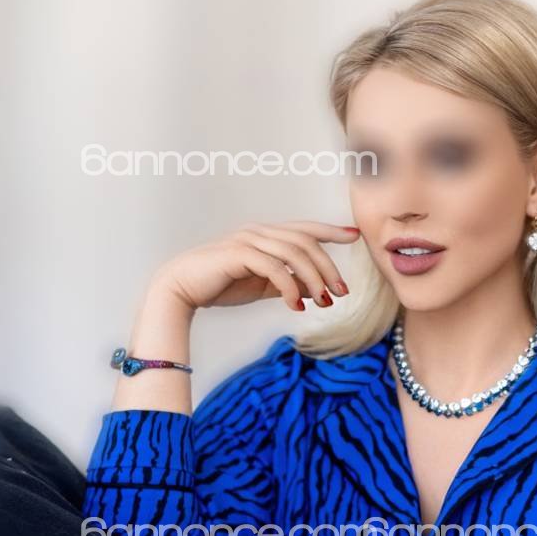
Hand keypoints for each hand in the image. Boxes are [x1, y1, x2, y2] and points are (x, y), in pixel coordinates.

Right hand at [150, 221, 361, 314]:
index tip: (354, 235)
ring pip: (293, 253)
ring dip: (314, 278)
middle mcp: (259, 232)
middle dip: (328, 267)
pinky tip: (296, 306)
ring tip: (325, 301)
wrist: (182, 289)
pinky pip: (274, 268)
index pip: (304, 229)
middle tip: (342, 292)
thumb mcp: (263, 286)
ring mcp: (248, 240)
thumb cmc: (221, 285)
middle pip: (305, 242)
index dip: (331, 230)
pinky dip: (290, 288)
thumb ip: (288, 285)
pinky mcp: (238, 254)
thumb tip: (315, 292)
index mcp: (266, 235)